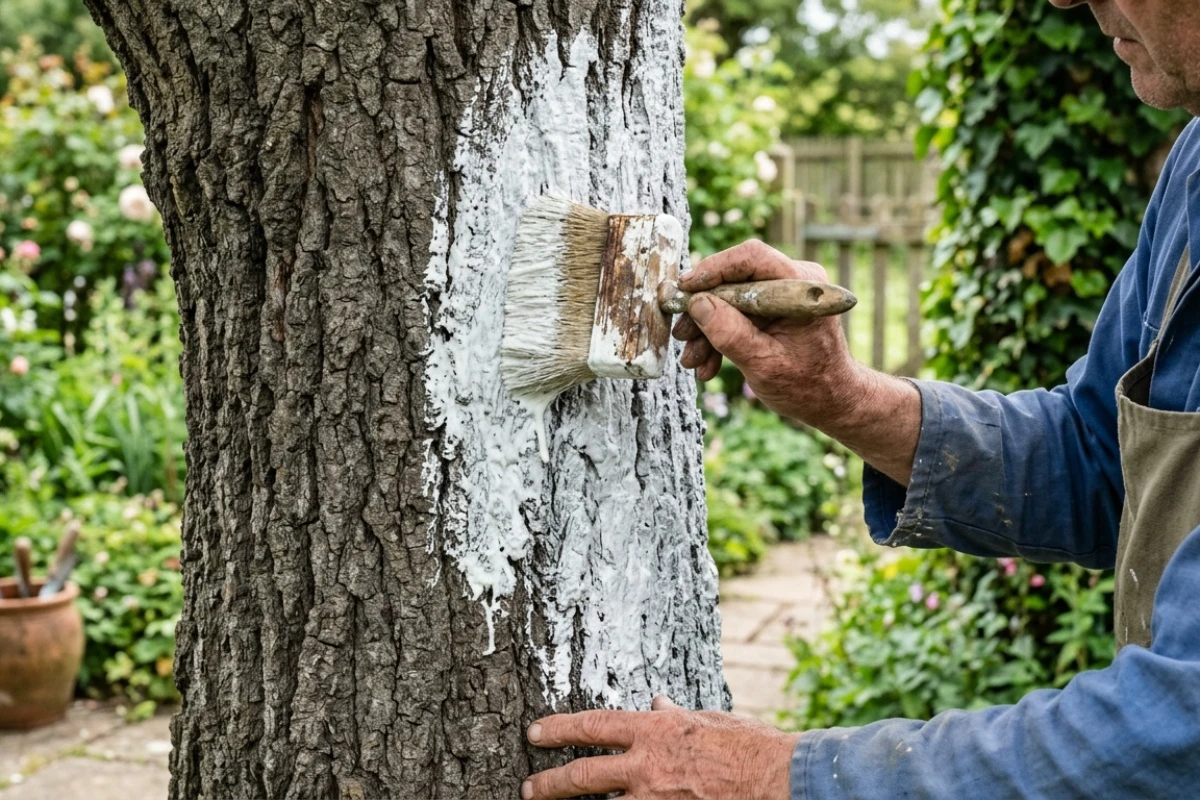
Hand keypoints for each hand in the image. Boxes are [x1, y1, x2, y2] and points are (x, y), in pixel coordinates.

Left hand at [521, 695, 799, 799]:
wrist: (779, 780)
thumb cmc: (749, 746)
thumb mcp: (708, 719)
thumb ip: (675, 716)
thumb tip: (656, 704)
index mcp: (654, 731)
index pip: (593, 726)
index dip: (559, 728)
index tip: (536, 731)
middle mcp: (647, 766)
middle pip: (584, 776)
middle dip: (550, 784)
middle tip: (528, 788)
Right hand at [674, 240, 863, 427]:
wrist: (830, 401)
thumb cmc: (808, 386)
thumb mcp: (764, 364)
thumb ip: (730, 333)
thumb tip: (698, 304)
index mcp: (801, 288)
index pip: (752, 258)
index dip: (713, 269)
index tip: (685, 289)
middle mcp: (793, 283)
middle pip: (735, 280)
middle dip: (704, 310)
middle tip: (681, 333)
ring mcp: (782, 295)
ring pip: (731, 299)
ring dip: (708, 329)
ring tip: (692, 360)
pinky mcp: (773, 310)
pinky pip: (738, 314)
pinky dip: (721, 336)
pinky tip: (707, 363)